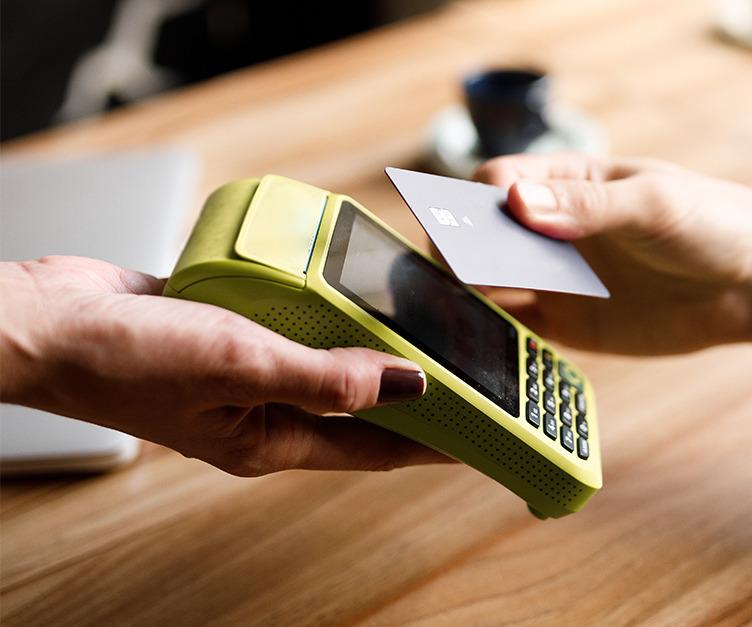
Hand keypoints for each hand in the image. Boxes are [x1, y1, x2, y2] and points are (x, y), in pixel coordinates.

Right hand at [0, 256, 446, 475]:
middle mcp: (265, 410)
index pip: (377, 448)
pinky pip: (291, 320)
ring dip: (367, 338)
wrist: (46, 321)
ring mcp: (246, 370)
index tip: (483, 429)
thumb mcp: (243, 366)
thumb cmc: (128, 359)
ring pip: (326, 356)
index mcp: (273, 440)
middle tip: (465, 358)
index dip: (434, 440)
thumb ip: (331, 378)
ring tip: (422, 314)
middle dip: (411, 386)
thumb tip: (413, 386)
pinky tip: (349, 279)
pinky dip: (322, 303)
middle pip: (359, 404)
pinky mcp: (228, 329)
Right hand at [475, 154, 751, 354]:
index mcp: (566, 180)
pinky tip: (486, 343)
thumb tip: (517, 203)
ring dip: (468, 295)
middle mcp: (550, 228)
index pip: (495, 181)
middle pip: (480, 234)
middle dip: (460, 250)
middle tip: (457, 273)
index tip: (470, 223)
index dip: (474, 200)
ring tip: (458, 311)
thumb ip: (588, 205)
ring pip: (488, 284)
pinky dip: (494, 337)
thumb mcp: (652, 204)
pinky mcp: (568, 324)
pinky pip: (516, 331)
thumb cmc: (710, 223)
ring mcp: (556, 277)